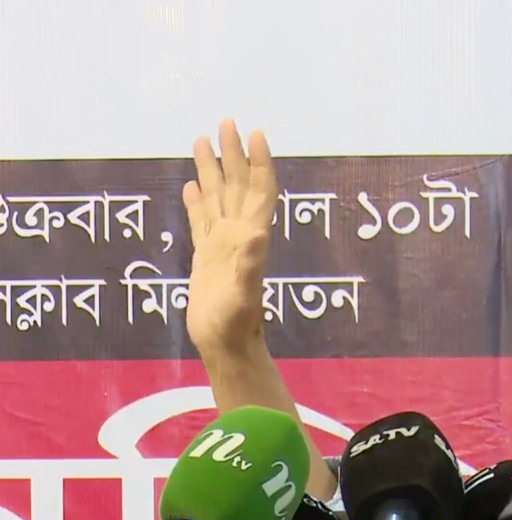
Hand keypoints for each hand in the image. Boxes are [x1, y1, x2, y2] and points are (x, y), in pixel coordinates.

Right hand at [182, 120, 278, 354]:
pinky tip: (193, 184)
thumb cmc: (235, 323)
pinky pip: (202, 220)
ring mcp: (222, 244)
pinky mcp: (206, 256)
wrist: (225, 345)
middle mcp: (239, 234)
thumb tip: (257, 234)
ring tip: (202, 140)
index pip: (258, 191)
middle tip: (226, 121)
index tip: (255, 133)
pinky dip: (198, 200)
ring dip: (213, 169)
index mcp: (250, 237)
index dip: (258, 162)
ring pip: (218, 197)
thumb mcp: (243, 294)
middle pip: (237, 185)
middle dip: (233, 154)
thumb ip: (250, 265)